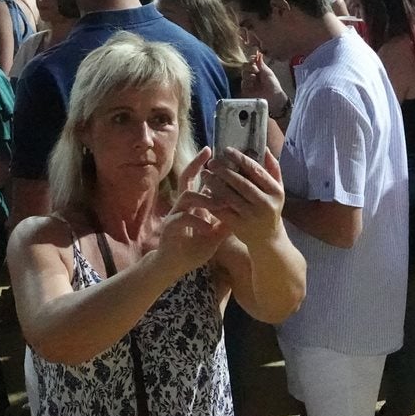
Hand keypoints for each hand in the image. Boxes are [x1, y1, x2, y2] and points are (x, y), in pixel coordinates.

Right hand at [158, 151, 229, 273]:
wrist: (174, 265)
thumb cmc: (193, 248)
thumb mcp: (214, 233)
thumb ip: (226, 220)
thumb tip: (244, 209)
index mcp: (192, 204)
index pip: (197, 179)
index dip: (202, 164)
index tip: (212, 150)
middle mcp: (182, 205)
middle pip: (186, 179)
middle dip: (195, 165)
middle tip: (209, 155)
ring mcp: (175, 215)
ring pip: (186, 197)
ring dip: (203, 198)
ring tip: (219, 204)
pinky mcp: (170, 228)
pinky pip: (182, 219)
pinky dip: (196, 221)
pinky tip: (207, 227)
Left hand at [205, 147, 286, 245]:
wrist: (268, 239)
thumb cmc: (271, 208)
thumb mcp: (278, 189)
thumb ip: (273, 169)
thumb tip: (265, 148)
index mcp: (275, 191)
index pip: (256, 170)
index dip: (240, 159)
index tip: (226, 150)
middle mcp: (265, 204)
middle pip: (240, 183)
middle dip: (223, 171)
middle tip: (211, 162)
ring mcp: (251, 216)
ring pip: (229, 196)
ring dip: (215, 184)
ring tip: (205, 175)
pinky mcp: (239, 226)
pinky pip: (223, 210)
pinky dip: (213, 200)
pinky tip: (205, 192)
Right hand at [241, 52, 288, 115]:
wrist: (274, 97)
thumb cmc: (273, 85)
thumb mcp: (268, 73)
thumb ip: (261, 64)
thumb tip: (258, 53)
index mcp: (258, 69)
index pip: (251, 61)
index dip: (251, 59)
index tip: (253, 59)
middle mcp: (252, 74)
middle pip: (244, 66)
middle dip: (249, 67)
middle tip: (256, 70)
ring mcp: (248, 82)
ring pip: (243, 74)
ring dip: (249, 75)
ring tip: (255, 79)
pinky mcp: (246, 89)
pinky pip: (243, 83)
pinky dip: (247, 83)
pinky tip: (253, 85)